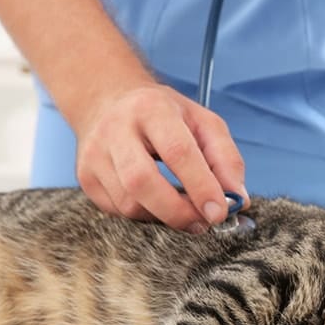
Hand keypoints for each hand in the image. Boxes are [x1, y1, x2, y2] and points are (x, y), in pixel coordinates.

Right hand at [75, 83, 248, 232]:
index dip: (201, 186)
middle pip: (142, 181)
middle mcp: (116, 129)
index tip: (220, 212)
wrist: (107, 101)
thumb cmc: (163, 115)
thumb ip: (226, 158)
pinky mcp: (86, 177)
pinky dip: (145, 216)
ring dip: (163, 217)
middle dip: (177, 211)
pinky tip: (158, 204)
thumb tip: (239, 199)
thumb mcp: (202, 122)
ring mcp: (95, 154)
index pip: (177, 151)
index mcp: (152, 108)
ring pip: (128, 204)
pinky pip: (118, 212)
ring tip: (185, 212)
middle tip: (202, 223)